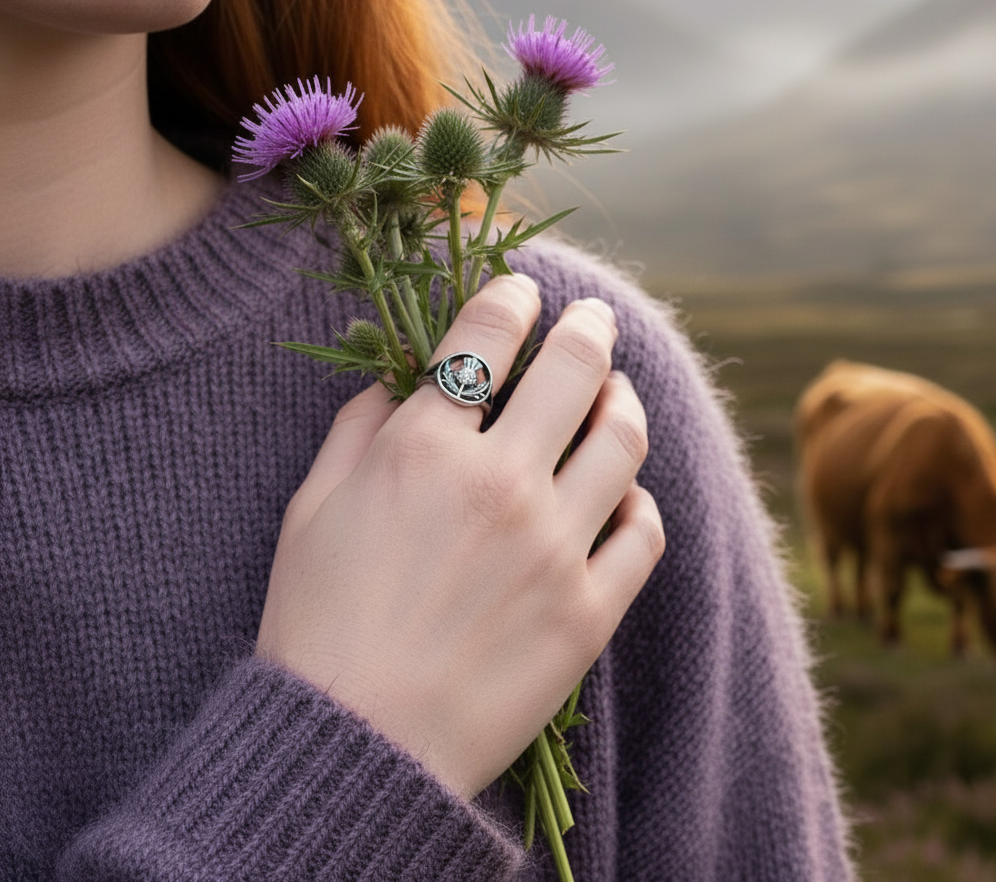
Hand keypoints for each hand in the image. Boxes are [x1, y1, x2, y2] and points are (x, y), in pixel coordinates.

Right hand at [257, 273, 664, 798]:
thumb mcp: (310, 508)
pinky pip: (644, 531)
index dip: (512, 296)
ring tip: (616, 394)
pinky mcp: (589, 611)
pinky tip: (621, 493)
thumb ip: (356, 427)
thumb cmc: (316, 623)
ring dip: (624, 399)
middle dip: (589, 326)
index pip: (487, 335)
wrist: (353, 747)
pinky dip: (638, 498)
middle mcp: (498, 483)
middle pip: (574, 368)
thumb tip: (396, 380)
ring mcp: (553, 547)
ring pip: (623, 438)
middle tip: (593, 319)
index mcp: (422, 448)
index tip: (523, 290)